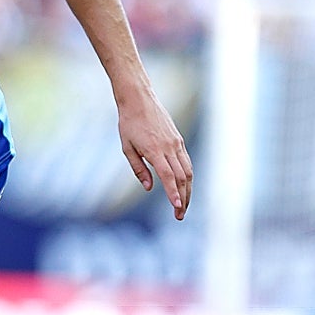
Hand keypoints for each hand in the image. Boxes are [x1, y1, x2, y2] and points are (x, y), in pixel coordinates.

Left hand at [117, 87, 192, 220]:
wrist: (139, 99)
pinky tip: (185, 186)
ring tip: (183, 205)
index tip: (176, 207)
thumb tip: (149, 188)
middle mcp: (169, 147)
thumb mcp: (127, 147)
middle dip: (182, 199)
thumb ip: (138, 168)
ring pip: (188, 171)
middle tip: (179, 215)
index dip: (173, 193)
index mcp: (155, 150)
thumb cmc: (129, 123)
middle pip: (182, 178)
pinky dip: (188, 177)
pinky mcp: (178, 140)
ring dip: (188, 190)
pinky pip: (186, 162)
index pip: (168, 176)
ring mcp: (176, 143)